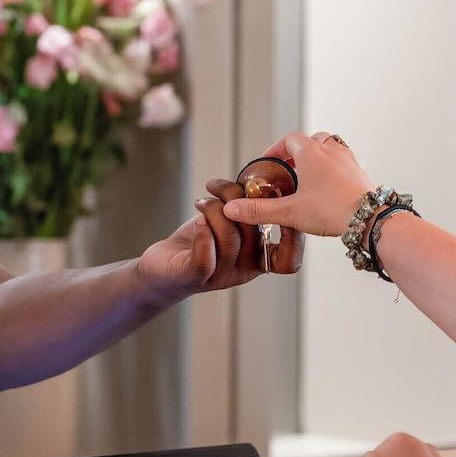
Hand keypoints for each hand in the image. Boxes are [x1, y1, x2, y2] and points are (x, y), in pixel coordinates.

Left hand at [137, 179, 303, 297]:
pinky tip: (197, 220)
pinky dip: (203, 233)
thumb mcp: (229, 221)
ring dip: (214, 209)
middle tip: (217, 186)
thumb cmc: (199, 238)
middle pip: (254, 233)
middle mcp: (244, 271)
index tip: (278, 204)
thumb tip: (259, 179)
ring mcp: (220, 276)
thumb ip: (246, 207)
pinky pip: (205, 257)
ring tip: (201, 201)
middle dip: (236, 198)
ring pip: (229, 238)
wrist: (161, 266)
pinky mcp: (194, 277)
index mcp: (258, 259)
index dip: (294, 237)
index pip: (288, 262)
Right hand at [222, 131, 372, 237]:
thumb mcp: (289, 212)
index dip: (276, 149)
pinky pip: (343, 162)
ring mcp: (348, 159)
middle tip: (289, 169)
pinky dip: (333, 169)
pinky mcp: (359, 172)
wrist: (368, 218)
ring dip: (318, 159)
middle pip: (311, 141)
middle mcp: (331, 150)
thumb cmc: (331, 210)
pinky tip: (328, 189)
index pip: (289, 139)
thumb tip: (232, 208)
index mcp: (311, 152)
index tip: (270, 162)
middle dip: (298, 153)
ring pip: (330, 149)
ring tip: (308, 178)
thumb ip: (259, 210)